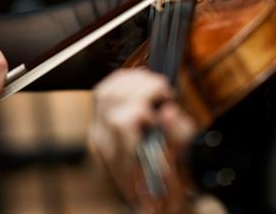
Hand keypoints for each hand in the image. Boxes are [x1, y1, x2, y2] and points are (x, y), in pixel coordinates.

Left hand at [89, 69, 196, 205]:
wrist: (146, 196)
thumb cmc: (163, 183)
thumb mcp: (177, 163)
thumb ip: (175, 136)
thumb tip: (169, 111)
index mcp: (122, 158)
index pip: (123, 122)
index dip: (146, 107)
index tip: (168, 104)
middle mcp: (104, 143)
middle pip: (113, 100)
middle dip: (144, 88)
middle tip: (165, 92)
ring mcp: (98, 131)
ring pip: (105, 92)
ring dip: (134, 81)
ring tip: (155, 87)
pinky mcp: (98, 121)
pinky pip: (103, 90)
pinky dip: (123, 80)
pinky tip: (141, 82)